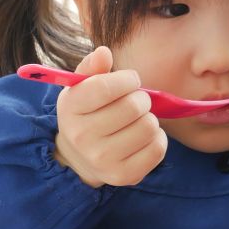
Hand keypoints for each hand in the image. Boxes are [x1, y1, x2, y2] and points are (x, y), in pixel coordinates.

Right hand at [53, 46, 166, 187]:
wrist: (80, 156)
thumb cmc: (87, 112)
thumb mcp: (82, 87)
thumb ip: (92, 66)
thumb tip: (104, 52)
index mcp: (70, 108)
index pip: (107, 87)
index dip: (127, 79)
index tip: (130, 81)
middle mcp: (82, 136)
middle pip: (134, 107)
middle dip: (141, 98)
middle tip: (136, 102)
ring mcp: (102, 159)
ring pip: (149, 127)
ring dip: (149, 118)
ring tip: (137, 120)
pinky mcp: (123, 176)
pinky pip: (158, 149)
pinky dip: (157, 139)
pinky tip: (143, 138)